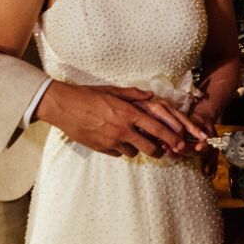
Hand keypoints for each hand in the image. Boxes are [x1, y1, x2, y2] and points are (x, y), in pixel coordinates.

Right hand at [35, 81, 204, 158]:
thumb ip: (134, 95)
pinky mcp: (101, 148)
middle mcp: (123, 129)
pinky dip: (120, 148)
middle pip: (150, 148)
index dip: (172, 138)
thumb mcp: (113, 90)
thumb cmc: (88, 95)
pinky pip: (118, 153)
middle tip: (160, 149)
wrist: (64, 106)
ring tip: (132, 139)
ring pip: (134, 152)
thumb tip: (150, 96)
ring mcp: (112, 141)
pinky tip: (115, 139)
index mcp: (129, 114)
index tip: (180, 143)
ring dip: (137, 148)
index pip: (158, 129)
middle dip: (159, 150)